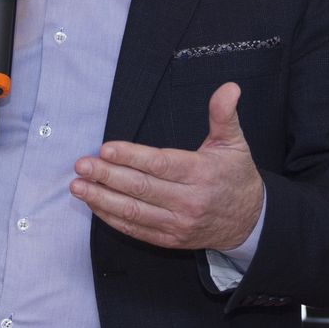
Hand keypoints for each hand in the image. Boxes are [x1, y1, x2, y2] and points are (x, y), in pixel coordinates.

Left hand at [70, 82, 262, 250]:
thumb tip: (229, 88)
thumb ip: (224, 114)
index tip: (106, 149)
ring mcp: (178, 223)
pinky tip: (95, 205)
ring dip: (102, 199)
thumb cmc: (236, 176)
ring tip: (78, 186)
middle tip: (82, 165)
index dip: (131, 157)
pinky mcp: (170, 239)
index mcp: (201, 173)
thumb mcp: (234, 142)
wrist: (249, 221)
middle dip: (107, 176)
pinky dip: (112, 218)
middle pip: (141, 188)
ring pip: (134, 212)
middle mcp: (189, 201)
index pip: (161, 164)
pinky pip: (136, 229)